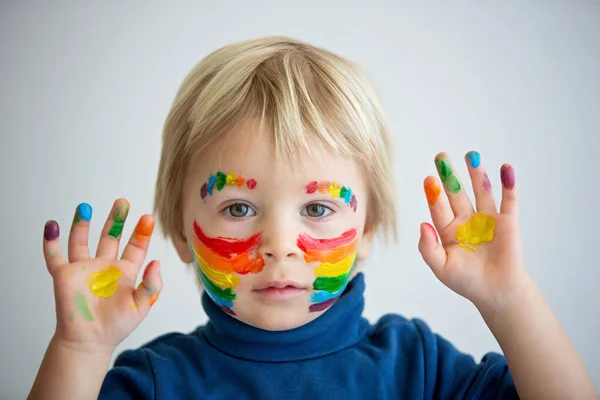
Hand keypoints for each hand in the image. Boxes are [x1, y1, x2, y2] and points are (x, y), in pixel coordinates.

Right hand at [42, 198, 161, 353]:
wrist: (89, 342)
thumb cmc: (116, 326)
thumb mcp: (141, 306)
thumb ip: (151, 286)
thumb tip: (157, 262)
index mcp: (125, 271)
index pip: (135, 246)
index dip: (141, 233)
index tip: (147, 218)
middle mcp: (105, 266)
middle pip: (110, 237)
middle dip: (115, 219)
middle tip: (122, 202)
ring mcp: (84, 269)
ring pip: (82, 241)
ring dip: (82, 224)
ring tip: (85, 207)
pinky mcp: (64, 276)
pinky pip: (54, 256)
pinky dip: (51, 241)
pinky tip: (52, 225)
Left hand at [418, 151, 530, 310]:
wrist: (497, 294)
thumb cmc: (466, 281)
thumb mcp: (441, 267)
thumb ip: (428, 248)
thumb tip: (423, 224)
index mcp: (448, 230)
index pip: (438, 208)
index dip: (434, 194)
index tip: (429, 179)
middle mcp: (466, 220)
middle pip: (456, 193)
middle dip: (449, 175)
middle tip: (441, 156)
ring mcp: (487, 219)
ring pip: (481, 191)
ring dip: (476, 173)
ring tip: (471, 154)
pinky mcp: (508, 222)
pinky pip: (509, 200)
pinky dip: (508, 184)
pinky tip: (505, 168)